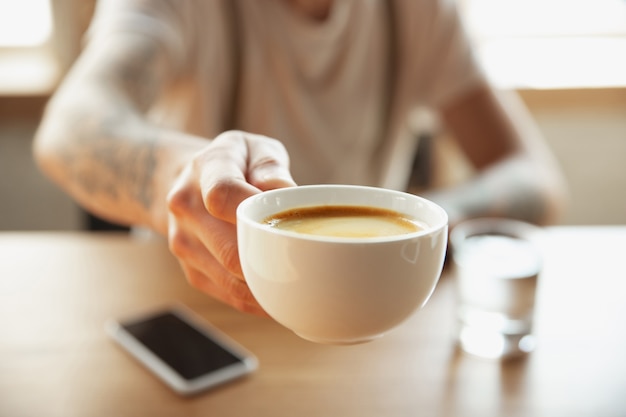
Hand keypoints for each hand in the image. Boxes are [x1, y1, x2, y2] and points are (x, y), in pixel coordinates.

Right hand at [166, 131, 295, 314]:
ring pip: (231, 279)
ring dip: (268, 286)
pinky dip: (258, 298)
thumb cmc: (235, 162)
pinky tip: (281, 292)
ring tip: (302, 283)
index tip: (286, 219)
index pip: (223, 195)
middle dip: (273, 259)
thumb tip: (287, 192)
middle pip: (231, 249)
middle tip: (311, 262)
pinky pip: (228, 293)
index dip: (257, 212)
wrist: (188, 180)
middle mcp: (185, 207)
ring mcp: (184, 243)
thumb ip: (270, 165)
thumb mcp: (255, 148)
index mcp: (204, 168)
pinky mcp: (191, 270)